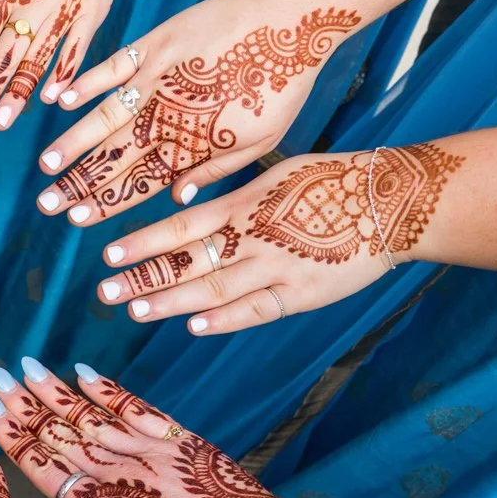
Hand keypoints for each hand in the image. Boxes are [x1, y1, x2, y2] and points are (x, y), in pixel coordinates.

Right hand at [34, 0, 363, 227]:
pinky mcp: (156, 45)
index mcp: (194, 145)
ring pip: (106, 118)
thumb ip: (215, 172)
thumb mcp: (261, 140)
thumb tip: (176, 199)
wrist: (290, 18)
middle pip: (115, 158)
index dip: (106, 203)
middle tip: (46, 204)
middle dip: (79, 184)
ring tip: (47, 165)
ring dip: (74, 143)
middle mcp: (169, 117)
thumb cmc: (281, 83)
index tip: (76, 220)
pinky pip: (113, 67)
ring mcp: (158, 79)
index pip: (140, 182)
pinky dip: (87, 83)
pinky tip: (60, 101)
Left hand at [96, 143, 464, 334]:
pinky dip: (225, 319)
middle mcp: (254, 238)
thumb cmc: (330, 179)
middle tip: (105, 292)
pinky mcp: (302, 294)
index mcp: (245, 205)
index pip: (182, 226)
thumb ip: (231, 191)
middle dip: (144, 277)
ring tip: (136, 310)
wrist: (390, 202)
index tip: (109, 254)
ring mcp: (277, 269)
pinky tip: (195, 326)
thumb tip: (186, 195)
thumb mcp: (275, 171)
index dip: (144, 242)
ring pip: (214, 290)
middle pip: (189, 262)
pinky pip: (257, 310)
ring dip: (172, 302)